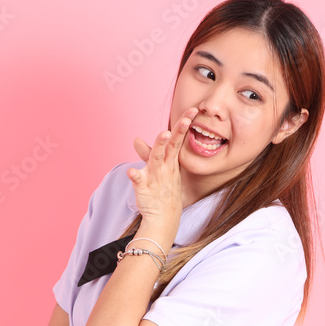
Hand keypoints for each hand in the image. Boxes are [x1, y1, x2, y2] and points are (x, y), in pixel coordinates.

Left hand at [128, 107, 197, 235]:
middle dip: (178, 132)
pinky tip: (131, 171)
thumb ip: (146, 153)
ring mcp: (155, 176)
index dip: (184, 124)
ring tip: (164, 134)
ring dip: (159, 147)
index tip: (193, 109)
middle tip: (186, 119)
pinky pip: (139, 180)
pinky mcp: (144, 187)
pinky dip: (135, 176)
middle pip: (171, 146)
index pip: (178, 139)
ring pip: (156, 159)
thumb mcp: (157, 169)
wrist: (163, 216)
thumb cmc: (161, 190)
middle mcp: (164, 167)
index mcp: (170, 161)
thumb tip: (136, 140)